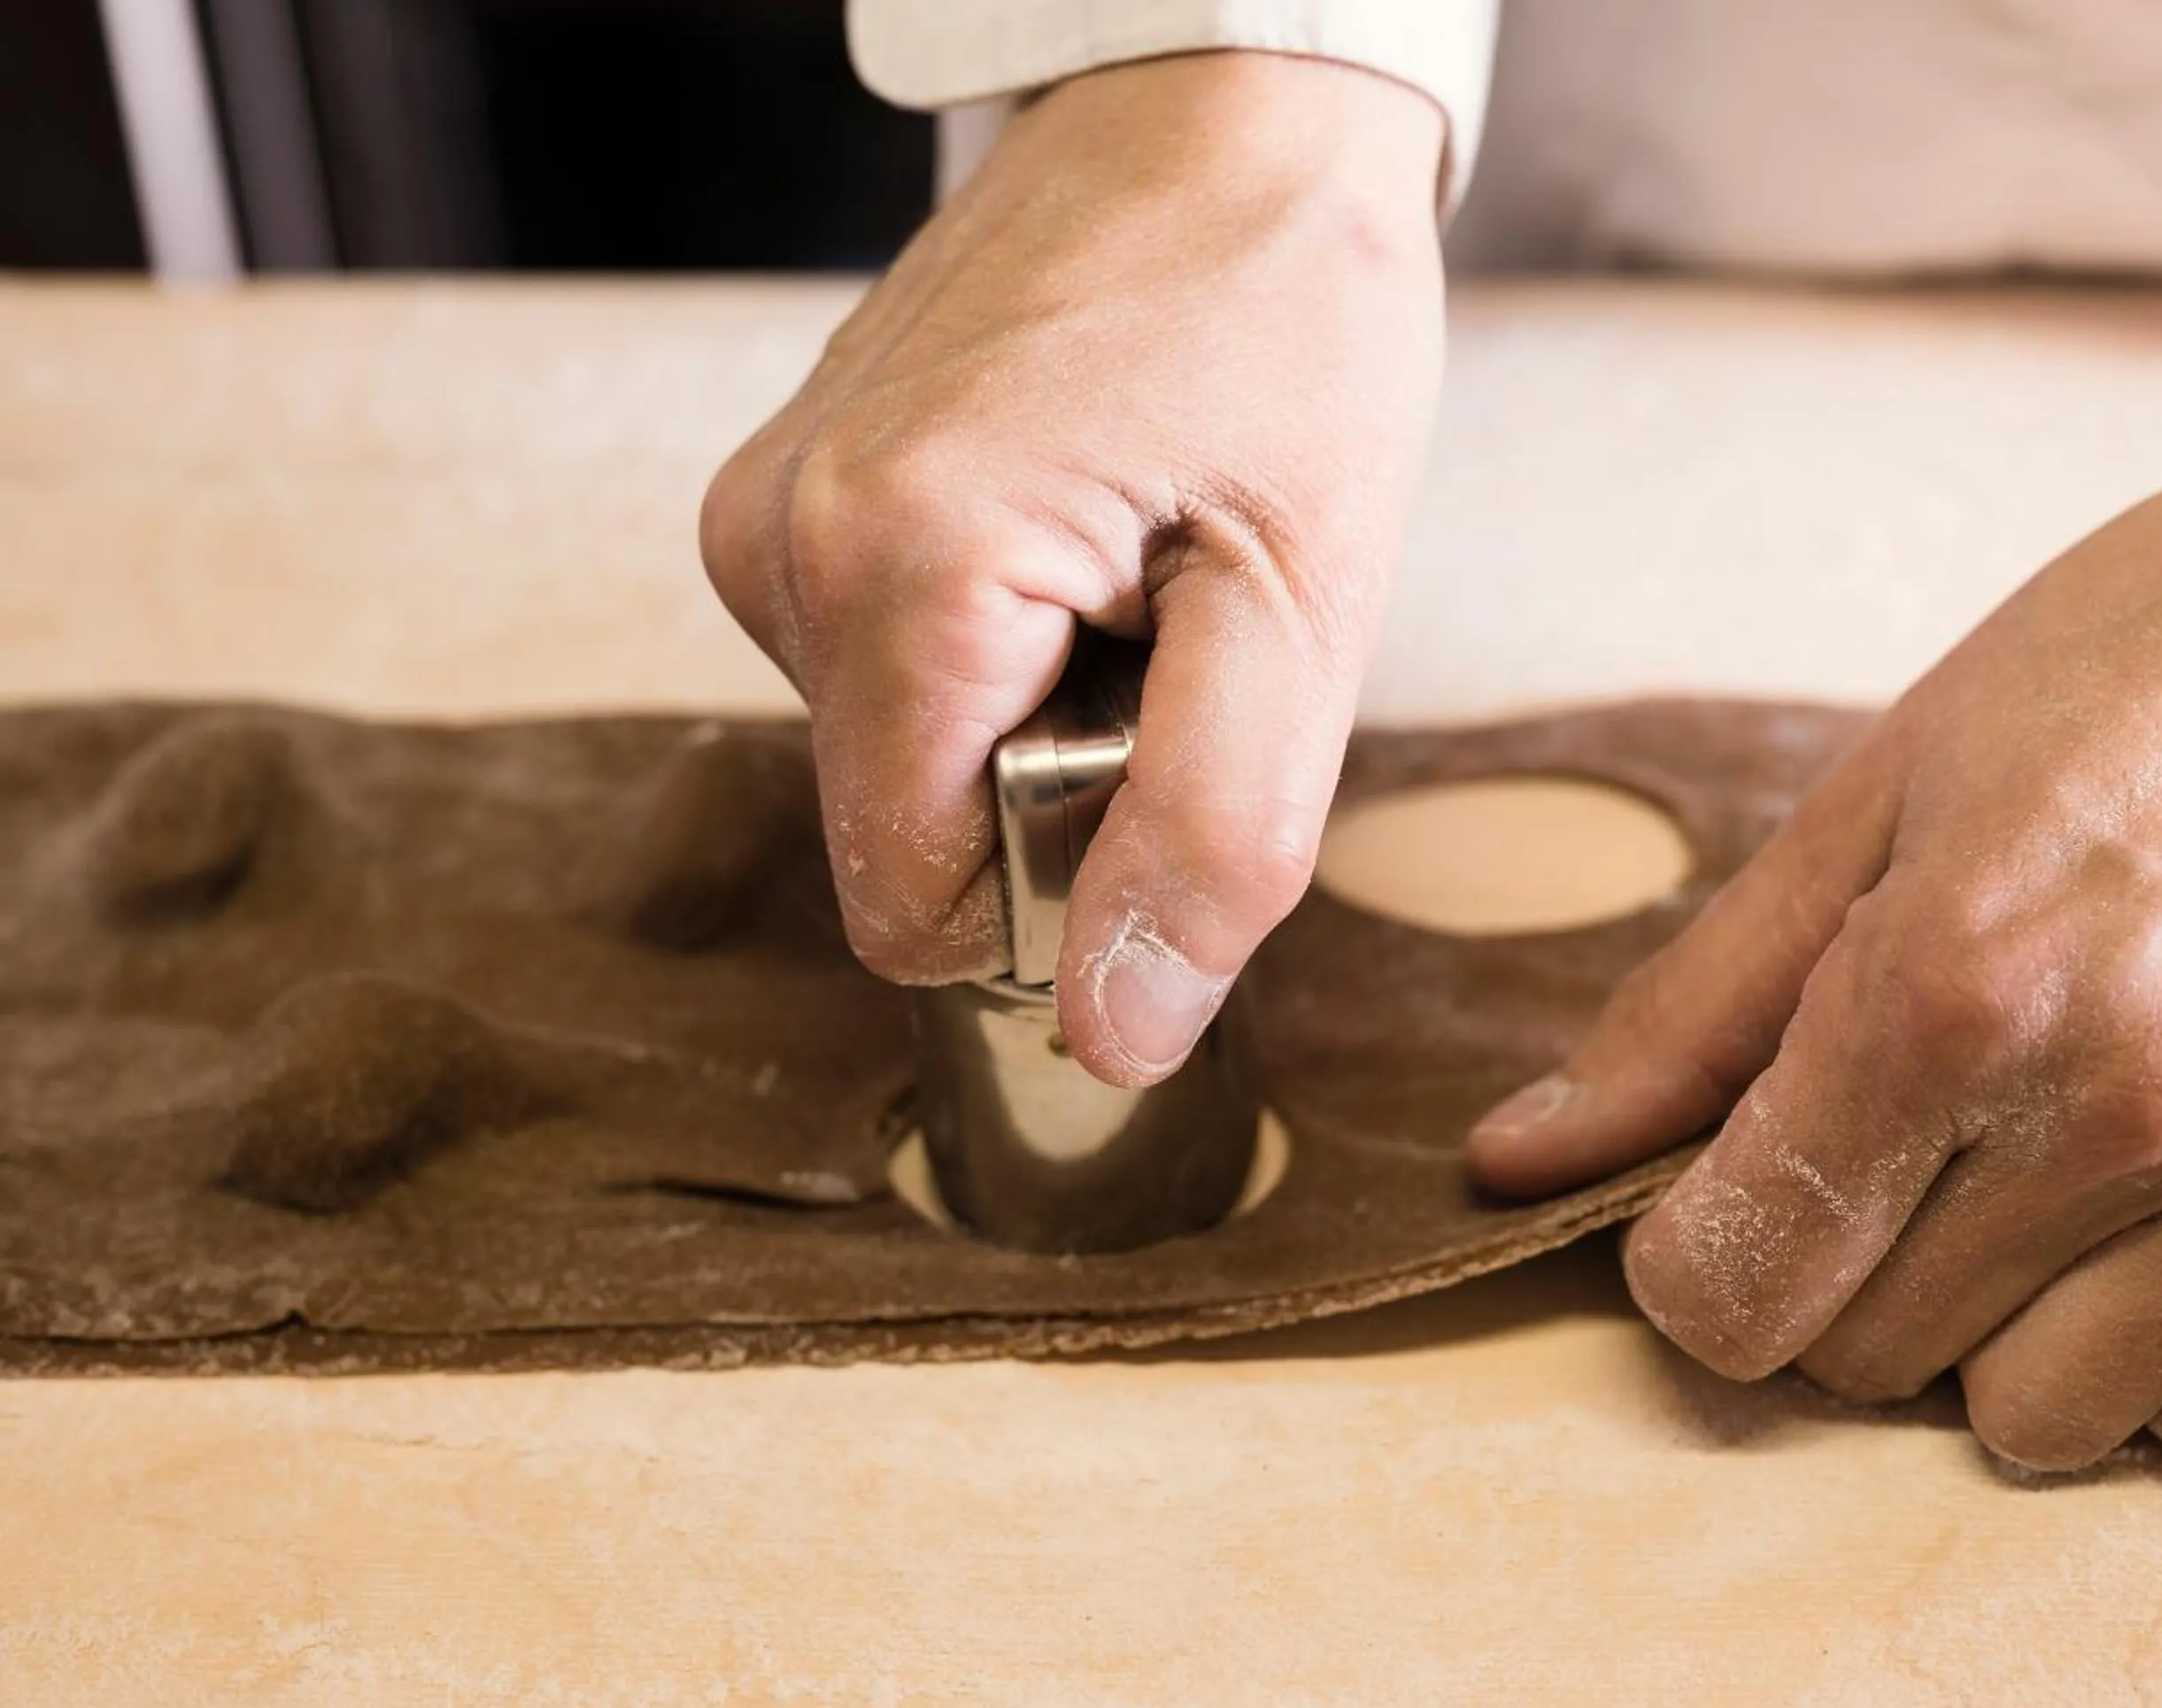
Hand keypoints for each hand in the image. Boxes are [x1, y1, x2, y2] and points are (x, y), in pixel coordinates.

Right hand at [702, 52, 1444, 1082]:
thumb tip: (1111, 1036)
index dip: (1061, 894)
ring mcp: (765, 512)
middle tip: (1167, 638)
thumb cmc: (1284, 326)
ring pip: (892, 758)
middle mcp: (778, 549)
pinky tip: (1072, 535)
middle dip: (1047, 796)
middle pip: (899, 837)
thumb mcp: (1304, 608)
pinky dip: (988, 651)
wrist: (1221, 124)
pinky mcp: (786, 492)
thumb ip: (1210, 836)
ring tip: (1128, 569)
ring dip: (1024, 719)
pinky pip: (881, 671)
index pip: (917, 912)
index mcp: (893, 579)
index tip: (1163, 757)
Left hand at [1471, 373, 2161, 1493]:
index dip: (1693, 1257)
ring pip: (2044, 1423)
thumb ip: (1688, 1010)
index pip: (1725, 1289)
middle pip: (1865, 1361)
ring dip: (2007, 1339)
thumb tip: (1511, 1164)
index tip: (1741, 1188)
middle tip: (1916, 1139)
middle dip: (1846, 1269)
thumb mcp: (1869, 799)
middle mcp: (2111, 1108)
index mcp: (1942, 991)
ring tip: (2052, 1185)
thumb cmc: (2121, 670)